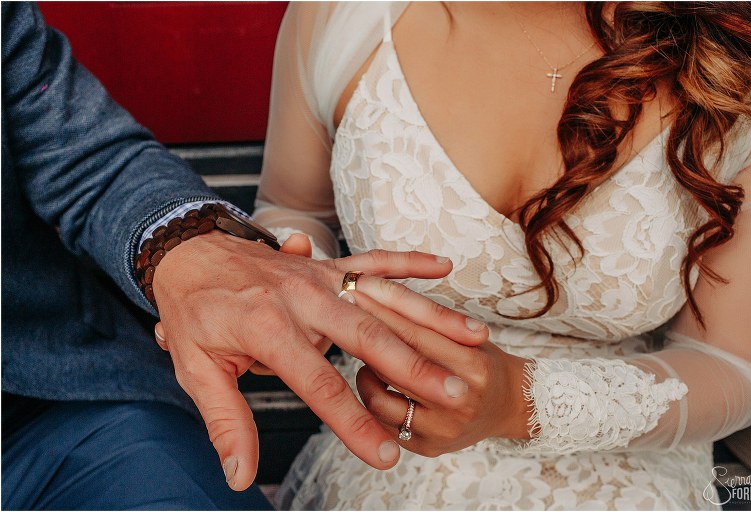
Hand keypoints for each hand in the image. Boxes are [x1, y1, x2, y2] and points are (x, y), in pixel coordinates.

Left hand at [151, 231, 487, 489]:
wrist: (188, 252)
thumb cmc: (193, 312)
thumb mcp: (196, 369)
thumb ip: (226, 421)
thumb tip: (241, 474)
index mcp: (269, 328)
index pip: (319, 384)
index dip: (354, 423)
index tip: (385, 454)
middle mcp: (302, 298)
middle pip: (367, 337)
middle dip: (414, 369)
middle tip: (452, 396)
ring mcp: (319, 277)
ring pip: (383, 300)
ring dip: (428, 321)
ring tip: (470, 342)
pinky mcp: (327, 265)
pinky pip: (374, 261)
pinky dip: (409, 263)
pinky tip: (442, 268)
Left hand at [349, 287, 532, 456]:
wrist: (510, 406)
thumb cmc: (483, 361)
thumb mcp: (467, 334)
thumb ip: (430, 321)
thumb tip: (377, 295)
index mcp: (474, 366)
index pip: (415, 334)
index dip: (382, 311)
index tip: (355, 289)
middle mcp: (459, 402)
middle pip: (394, 367)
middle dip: (363, 338)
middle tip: (341, 316)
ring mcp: (442, 430)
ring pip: (380, 400)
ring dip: (365, 374)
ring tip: (365, 356)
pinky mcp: (427, 448)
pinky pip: (384, 424)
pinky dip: (374, 399)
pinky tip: (373, 382)